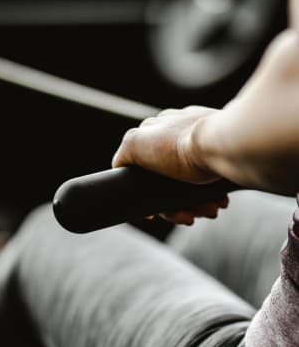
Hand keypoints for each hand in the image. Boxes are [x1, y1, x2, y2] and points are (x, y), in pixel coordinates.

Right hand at [112, 106, 227, 224]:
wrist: (225, 146)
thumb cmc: (182, 146)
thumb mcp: (136, 145)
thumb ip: (123, 154)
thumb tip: (121, 167)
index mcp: (157, 130)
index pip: (145, 169)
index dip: (149, 196)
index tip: (156, 214)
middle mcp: (178, 133)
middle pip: (169, 181)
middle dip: (178, 204)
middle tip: (190, 216)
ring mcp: (201, 142)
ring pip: (191, 185)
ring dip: (197, 204)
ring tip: (210, 209)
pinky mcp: (221, 152)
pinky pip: (212, 180)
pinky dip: (212, 194)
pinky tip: (219, 200)